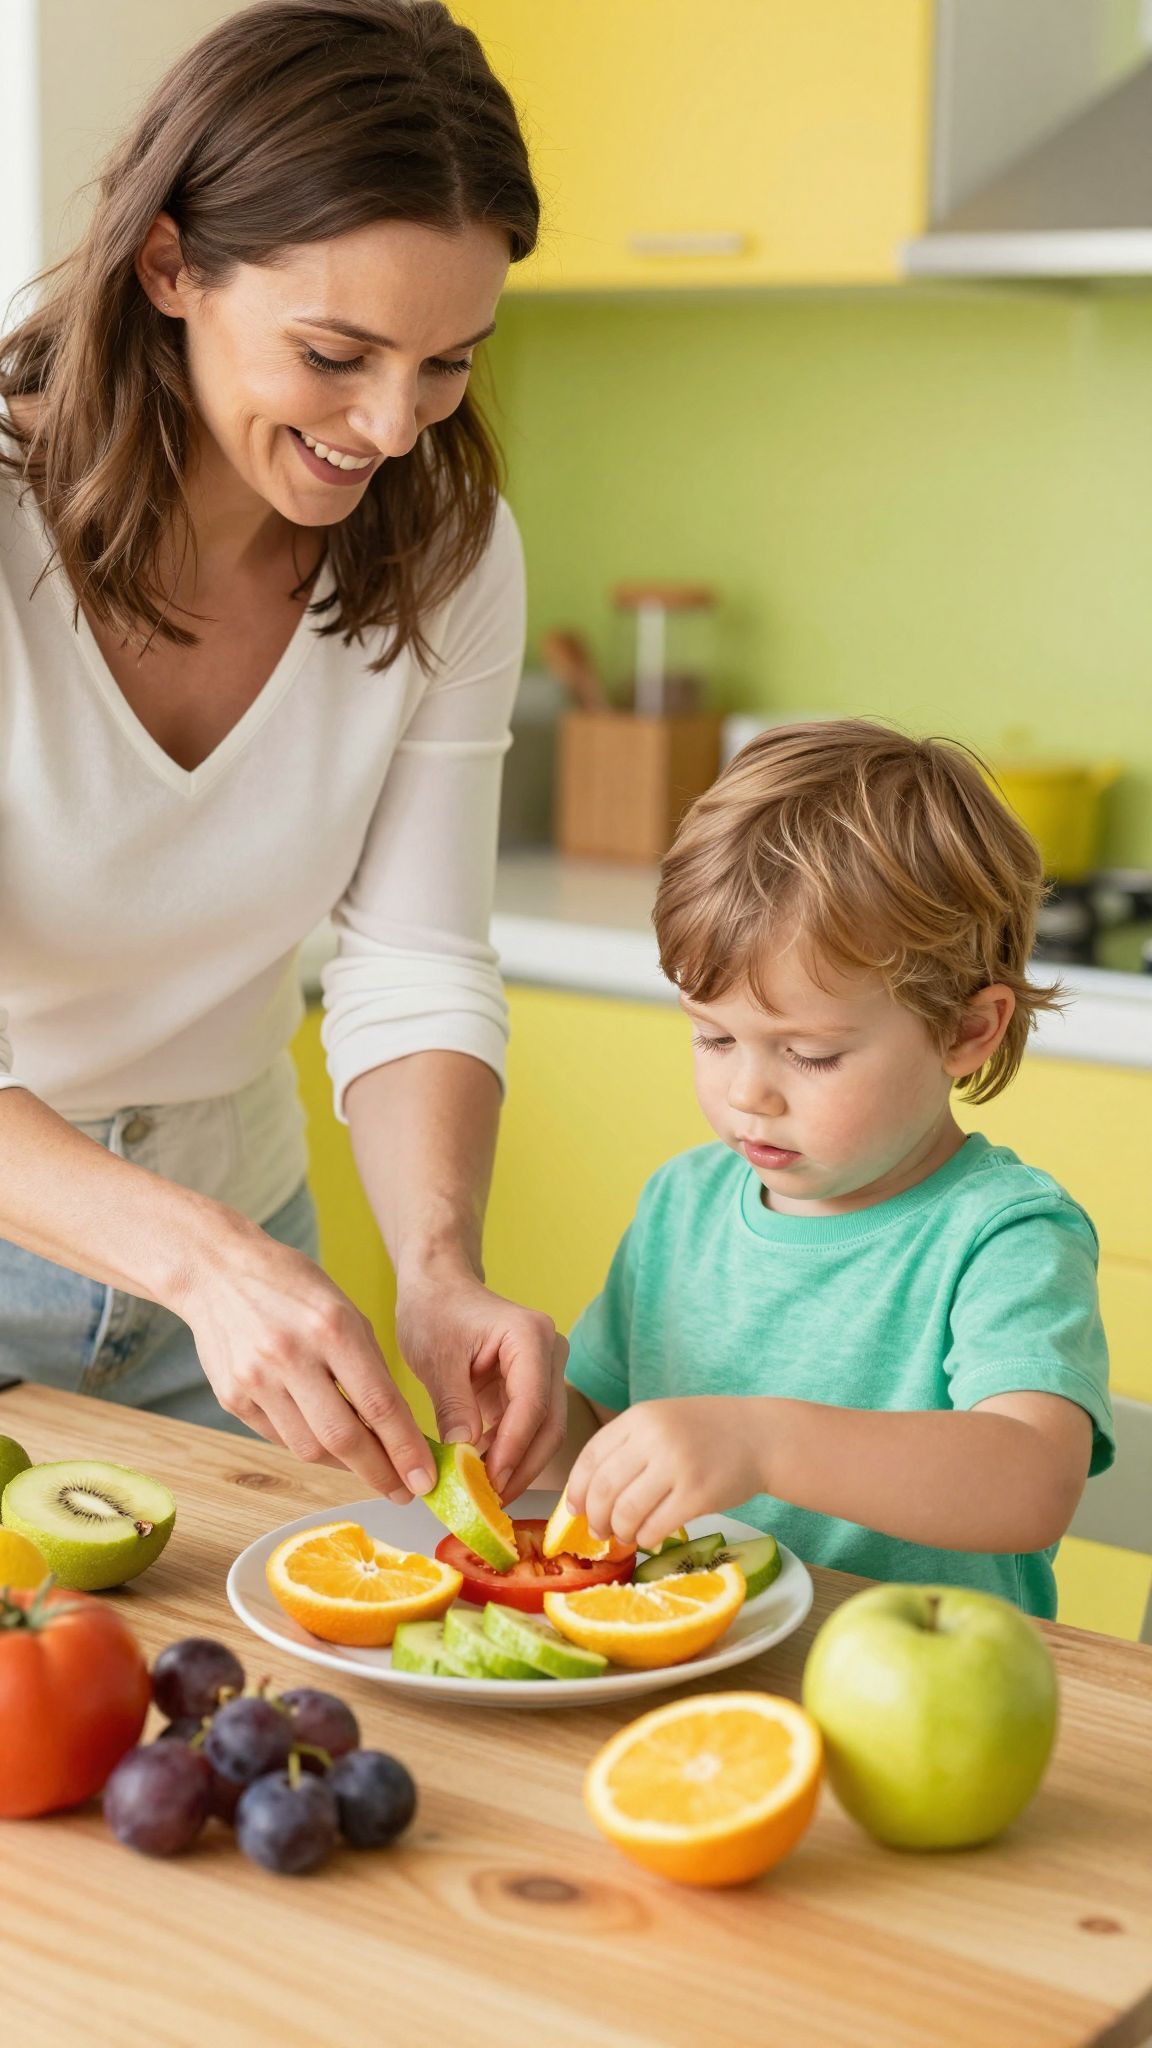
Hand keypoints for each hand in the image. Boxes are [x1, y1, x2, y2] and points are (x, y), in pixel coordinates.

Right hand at [177, 1213, 436, 1499]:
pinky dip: (309, 1446)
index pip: (379, 1403)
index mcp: (332, 1327)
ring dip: (345, 1465)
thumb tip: (395, 1428)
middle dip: (380, 1473)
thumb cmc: (292, 1286)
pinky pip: (280, 1438)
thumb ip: (367, 1365)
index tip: (425, 1478)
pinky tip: (326, 1443)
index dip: (405, 1448)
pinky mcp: (231, 1397)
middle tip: (403, 1491)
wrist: (216, 1270)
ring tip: (367, 1465)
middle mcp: (291, 1356)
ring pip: (309, 1448)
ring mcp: (256, 1380)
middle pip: (343, 1437)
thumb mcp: (344, 1309)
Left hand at [395, 1262, 568, 1501]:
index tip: (489, 1484)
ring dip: (517, 1464)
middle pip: (548, 1423)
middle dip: (521, 1466)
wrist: (438, 1287)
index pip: (531, 1404)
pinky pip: (530, 1427)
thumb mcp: (436, 1358)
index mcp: (530, 1336)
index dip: (512, 1449)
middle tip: (490, 1501)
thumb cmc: (435, 1311)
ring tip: (485, 1495)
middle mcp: (551, 1351)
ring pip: (545, 1430)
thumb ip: (453, 1405)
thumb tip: (464, 1456)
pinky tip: (484, 1474)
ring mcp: (547, 1369)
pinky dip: (509, 1453)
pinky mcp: (535, 1386)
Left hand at [564, 1398, 766, 1551]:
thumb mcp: (662, 1422)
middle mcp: (654, 1438)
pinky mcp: (698, 1494)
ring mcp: (677, 1466)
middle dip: (595, 1518)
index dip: (577, 1490)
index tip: (575, 1510)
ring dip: (619, 1532)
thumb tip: (587, 1495)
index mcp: (639, 1418)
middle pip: (604, 1489)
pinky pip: (655, 1527)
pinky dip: (644, 1538)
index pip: (590, 1458)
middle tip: (598, 1531)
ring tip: (624, 1536)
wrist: (761, 1435)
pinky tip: (649, 1537)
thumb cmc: (706, 1432)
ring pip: (626, 1512)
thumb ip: (628, 1448)